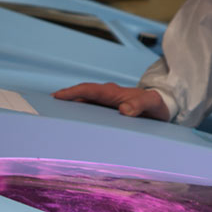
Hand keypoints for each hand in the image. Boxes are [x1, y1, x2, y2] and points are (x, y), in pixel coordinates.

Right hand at [51, 82, 168, 120]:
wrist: (164, 106)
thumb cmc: (157, 105)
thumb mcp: (152, 104)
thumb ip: (140, 105)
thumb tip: (124, 110)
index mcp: (114, 92)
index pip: (89, 90)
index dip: (73, 92)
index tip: (57, 96)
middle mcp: (108, 95)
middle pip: (82, 94)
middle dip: (65, 98)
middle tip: (46, 106)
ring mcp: (108, 101)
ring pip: (85, 101)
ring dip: (71, 105)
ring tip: (54, 114)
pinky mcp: (109, 109)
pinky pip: (91, 108)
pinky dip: (80, 111)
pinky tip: (73, 121)